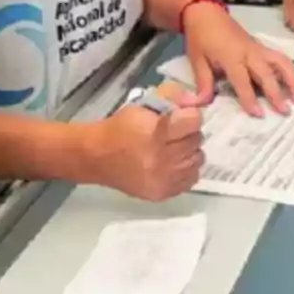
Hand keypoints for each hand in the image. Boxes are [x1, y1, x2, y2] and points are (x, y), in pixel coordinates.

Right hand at [82, 104, 203, 200]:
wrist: (96, 157)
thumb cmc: (119, 128)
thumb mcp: (143, 106)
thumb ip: (171, 100)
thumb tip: (194, 102)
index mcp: (155, 133)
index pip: (193, 122)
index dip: (191, 116)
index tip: (184, 116)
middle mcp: (160, 158)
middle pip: (196, 141)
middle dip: (189, 133)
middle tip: (177, 132)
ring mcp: (162, 178)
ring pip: (197, 160)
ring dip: (189, 151)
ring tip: (175, 148)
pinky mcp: (161, 193)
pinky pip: (190, 180)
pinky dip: (186, 170)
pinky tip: (175, 163)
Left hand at [184, 4, 293, 115]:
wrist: (207, 13)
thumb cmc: (200, 37)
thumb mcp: (197, 60)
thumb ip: (203, 82)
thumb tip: (202, 104)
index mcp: (231, 56)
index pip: (243, 81)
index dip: (250, 98)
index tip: (258, 114)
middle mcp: (249, 53)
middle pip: (267, 73)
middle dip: (277, 93)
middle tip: (286, 111)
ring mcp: (258, 48)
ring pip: (281, 62)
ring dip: (292, 80)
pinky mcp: (262, 47)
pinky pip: (280, 58)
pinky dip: (289, 71)